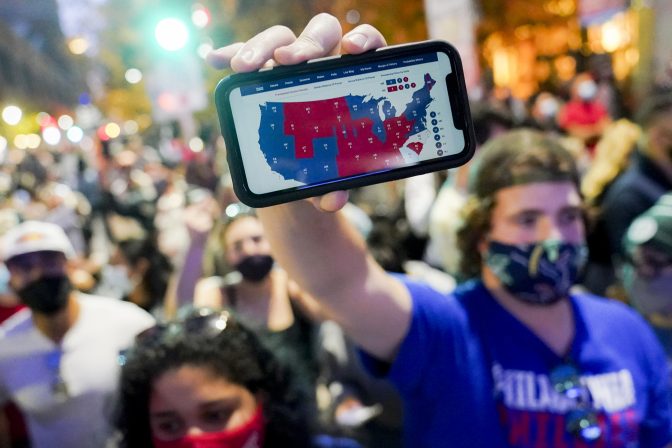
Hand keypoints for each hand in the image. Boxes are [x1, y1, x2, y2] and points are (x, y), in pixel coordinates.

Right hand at [207, 13, 387, 211]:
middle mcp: (321, 63)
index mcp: (350, 79)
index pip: (363, 45)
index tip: (351, 50)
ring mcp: (287, 64)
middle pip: (319, 34)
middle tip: (291, 61)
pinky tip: (216, 61)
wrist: (297, 169)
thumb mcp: (333, 175)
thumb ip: (337, 183)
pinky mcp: (258, 73)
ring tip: (243, 68)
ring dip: (261, 47)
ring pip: (279, 38)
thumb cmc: (325, 162)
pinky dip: (231, 54)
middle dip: (305, 43)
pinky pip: (243, 55)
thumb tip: (333, 200)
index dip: (363, 39)